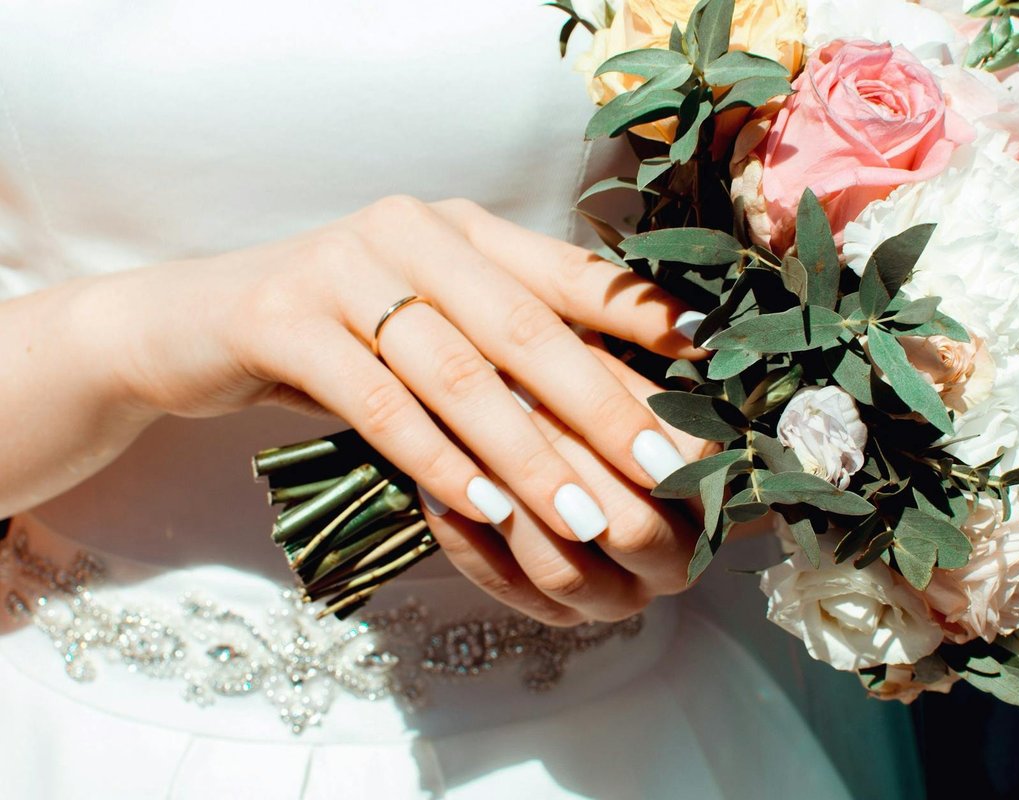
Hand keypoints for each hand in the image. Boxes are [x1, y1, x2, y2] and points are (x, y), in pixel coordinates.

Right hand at [107, 196, 706, 546]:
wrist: (195, 323)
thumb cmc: (338, 332)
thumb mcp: (427, 320)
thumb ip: (503, 339)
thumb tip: (613, 397)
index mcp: (460, 228)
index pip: (569, 273)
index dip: (644, 320)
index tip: (711, 371)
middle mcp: (409, 231)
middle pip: (525, 328)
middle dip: (603, 408)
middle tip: (665, 474)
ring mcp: (341, 268)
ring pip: (457, 373)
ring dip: (527, 453)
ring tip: (585, 514)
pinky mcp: (281, 318)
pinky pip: (377, 401)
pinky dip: (437, 459)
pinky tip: (484, 507)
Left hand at [423, 338, 716, 624]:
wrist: (536, 428)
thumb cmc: (575, 379)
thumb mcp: (608, 354)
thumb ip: (642, 347)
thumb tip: (686, 333)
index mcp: (713, 502)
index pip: (688, 481)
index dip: (635, 435)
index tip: (572, 381)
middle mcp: (676, 560)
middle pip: (633, 532)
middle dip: (568, 467)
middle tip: (512, 406)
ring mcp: (617, 596)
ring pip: (566, 573)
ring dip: (515, 513)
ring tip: (465, 451)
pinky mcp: (559, 612)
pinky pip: (510, 591)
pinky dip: (469, 545)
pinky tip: (435, 493)